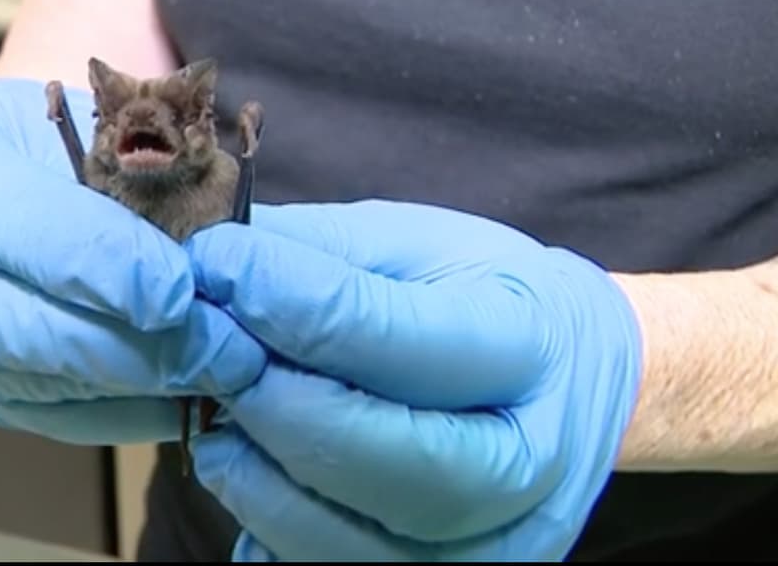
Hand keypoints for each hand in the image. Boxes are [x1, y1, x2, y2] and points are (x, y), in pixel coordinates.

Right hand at [0, 77, 264, 443]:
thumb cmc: (32, 132)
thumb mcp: (72, 114)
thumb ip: (125, 170)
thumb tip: (225, 246)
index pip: (0, 219)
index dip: (90, 260)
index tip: (176, 289)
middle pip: (0, 324)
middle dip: (120, 346)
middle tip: (218, 348)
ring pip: (25, 384)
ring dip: (132, 386)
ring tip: (219, 371)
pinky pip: (44, 416)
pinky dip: (123, 412)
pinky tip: (188, 399)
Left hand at [183, 200, 643, 560]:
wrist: (568, 378)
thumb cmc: (481, 298)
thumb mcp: (417, 245)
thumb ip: (319, 255)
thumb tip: (212, 264)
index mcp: (532, 348)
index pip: (402, 340)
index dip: (292, 303)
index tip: (218, 265)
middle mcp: (534, 465)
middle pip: (397, 467)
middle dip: (282, 412)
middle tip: (214, 362)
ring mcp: (498, 546)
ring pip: (360, 546)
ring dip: (262, 484)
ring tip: (220, 426)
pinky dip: (273, 532)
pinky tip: (256, 474)